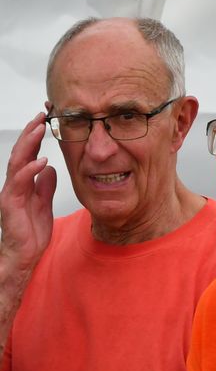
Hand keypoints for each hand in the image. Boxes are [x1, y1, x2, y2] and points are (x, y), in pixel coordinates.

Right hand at [1, 114, 55, 283]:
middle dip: (30, 132)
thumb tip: (50, 167)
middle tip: (42, 114)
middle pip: (20, 153)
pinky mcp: (11, 205)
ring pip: (17, 163)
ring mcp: (11, 194)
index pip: (28, 154)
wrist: (25, 255)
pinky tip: (41, 161)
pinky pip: (20, 184)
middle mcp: (14, 185)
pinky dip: (30, 171)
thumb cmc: (31, 232)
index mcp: (23, 183)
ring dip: (28, 144)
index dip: (35, 136)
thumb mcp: (43, 203)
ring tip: (39, 129)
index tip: (46, 119)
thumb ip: (45, 186)